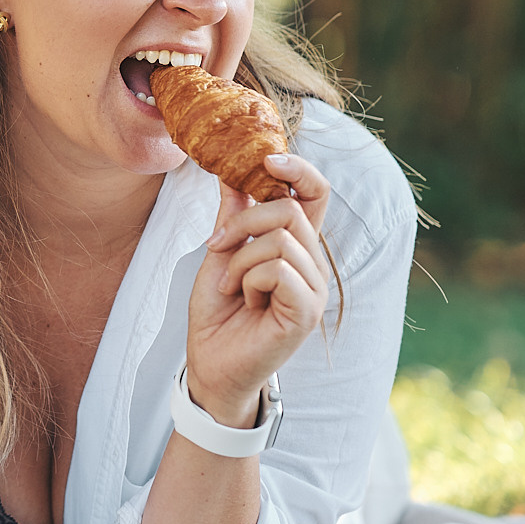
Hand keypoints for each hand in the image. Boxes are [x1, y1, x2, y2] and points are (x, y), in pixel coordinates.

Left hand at [183, 154, 331, 425]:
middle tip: (217, 247)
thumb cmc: (217, 313)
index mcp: (295, 246)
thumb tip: (234, 171)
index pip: (315, 194)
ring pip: (278, 239)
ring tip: (234, 287)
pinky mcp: (307, 310)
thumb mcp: (220, 253)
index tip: (266, 160)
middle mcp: (312, 263)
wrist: (209, 363)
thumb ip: (234, 215)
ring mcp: (314, 287)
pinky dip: (249, 280)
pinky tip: (247, 302)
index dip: (298, 170)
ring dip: (239, 260)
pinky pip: (277, 269)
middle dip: (243, 221)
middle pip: (289, 209)